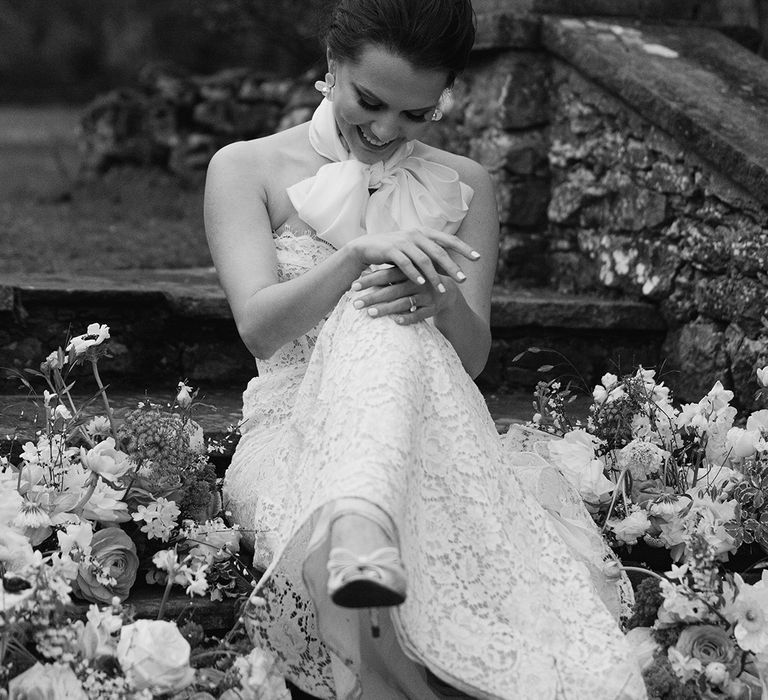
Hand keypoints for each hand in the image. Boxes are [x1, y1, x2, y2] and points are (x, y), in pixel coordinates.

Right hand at [346, 228, 479, 291]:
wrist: (366, 247)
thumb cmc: (394, 251)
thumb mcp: (414, 249)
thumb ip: (430, 254)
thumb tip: (450, 265)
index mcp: (425, 232)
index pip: (449, 240)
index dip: (464, 248)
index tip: (478, 258)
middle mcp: (416, 234)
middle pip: (439, 251)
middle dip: (452, 266)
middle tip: (463, 280)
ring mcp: (403, 241)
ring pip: (424, 260)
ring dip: (434, 276)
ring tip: (441, 290)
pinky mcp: (391, 250)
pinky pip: (406, 263)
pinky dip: (414, 274)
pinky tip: (422, 284)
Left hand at [350, 267, 457, 324]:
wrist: (448, 289)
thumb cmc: (418, 280)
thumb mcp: (406, 274)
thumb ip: (387, 273)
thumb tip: (360, 271)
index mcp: (409, 271)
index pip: (386, 274)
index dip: (370, 280)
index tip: (353, 286)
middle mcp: (417, 282)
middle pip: (392, 290)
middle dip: (373, 297)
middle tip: (355, 304)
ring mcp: (426, 296)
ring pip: (404, 303)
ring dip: (387, 308)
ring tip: (369, 313)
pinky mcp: (433, 308)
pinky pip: (420, 314)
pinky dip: (409, 317)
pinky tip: (396, 321)